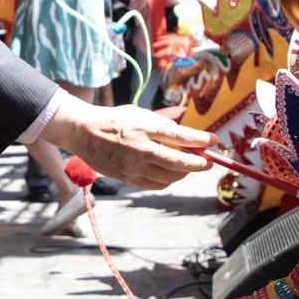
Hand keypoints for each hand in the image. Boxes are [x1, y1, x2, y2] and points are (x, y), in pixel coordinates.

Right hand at [40, 97, 214, 189]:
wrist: (84, 132)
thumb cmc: (115, 120)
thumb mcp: (140, 114)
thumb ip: (163, 126)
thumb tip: (188, 139)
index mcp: (145, 127)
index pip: (181, 137)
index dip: (201, 140)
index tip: (214, 140)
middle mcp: (141, 148)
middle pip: (180, 162)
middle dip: (199, 163)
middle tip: (207, 161)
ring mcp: (134, 166)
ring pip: (171, 176)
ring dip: (184, 172)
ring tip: (188, 165)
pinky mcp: (128, 178)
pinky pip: (157, 184)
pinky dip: (169, 180)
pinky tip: (171, 173)